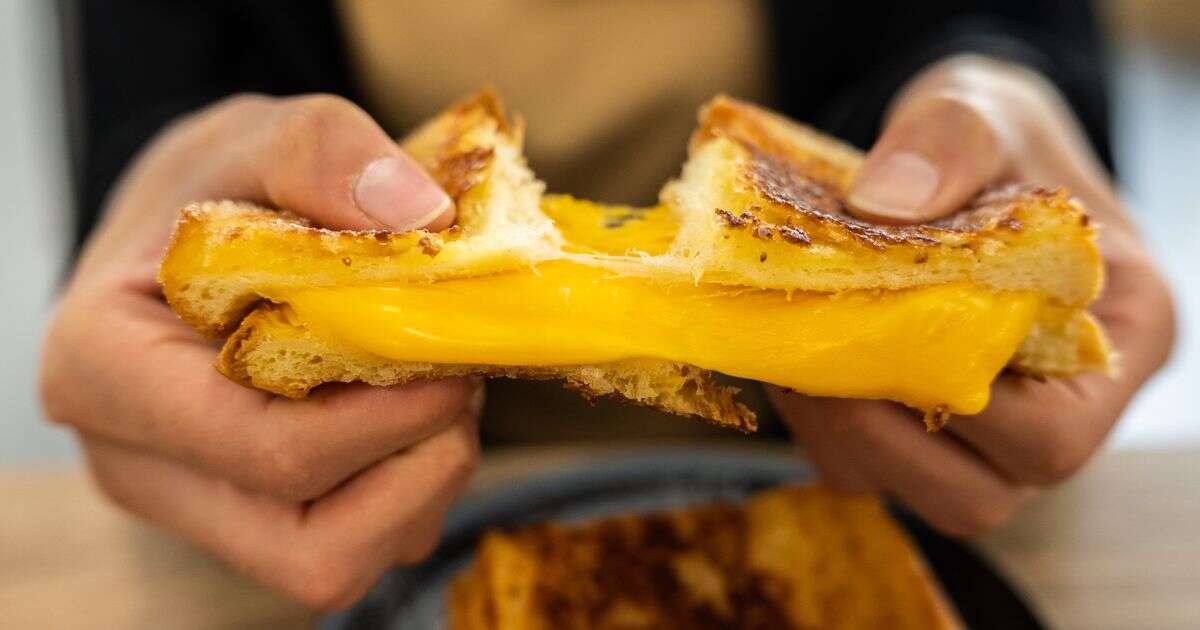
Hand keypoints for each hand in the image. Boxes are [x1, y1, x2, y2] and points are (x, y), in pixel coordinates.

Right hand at [40, 94, 480, 609]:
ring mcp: (199, 505)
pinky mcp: (253, 520)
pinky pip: (357, 544)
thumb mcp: (254, 135)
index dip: (383, 420)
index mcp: (105, 373)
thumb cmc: (212, 187)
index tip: (451, 361)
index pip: (260, 451)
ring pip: (339, 562)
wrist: (191, 231)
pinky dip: (413, 488)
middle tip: (458, 375)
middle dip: (417, 464)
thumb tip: (419, 218)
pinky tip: (414, 409)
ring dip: (424, 481)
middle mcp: (140, 464)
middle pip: (311, 543)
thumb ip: (322, 151)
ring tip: (437, 385)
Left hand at [771, 56, 1174, 535]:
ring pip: (912, 493)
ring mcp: (996, 435)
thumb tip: (882, 205)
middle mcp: (1067, 410)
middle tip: (809, 350)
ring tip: (793, 351)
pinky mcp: (932, 434)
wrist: (962, 154)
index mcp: (1122, 337)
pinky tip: (793, 356)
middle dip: (874, 432)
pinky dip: (819, 427)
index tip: (875, 330)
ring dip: (837, 436)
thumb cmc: (995, 138)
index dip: (953, 404)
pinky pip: (868, 468)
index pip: (1052, 433)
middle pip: (977, 494)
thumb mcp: (980, 109)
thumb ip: (946, 141)